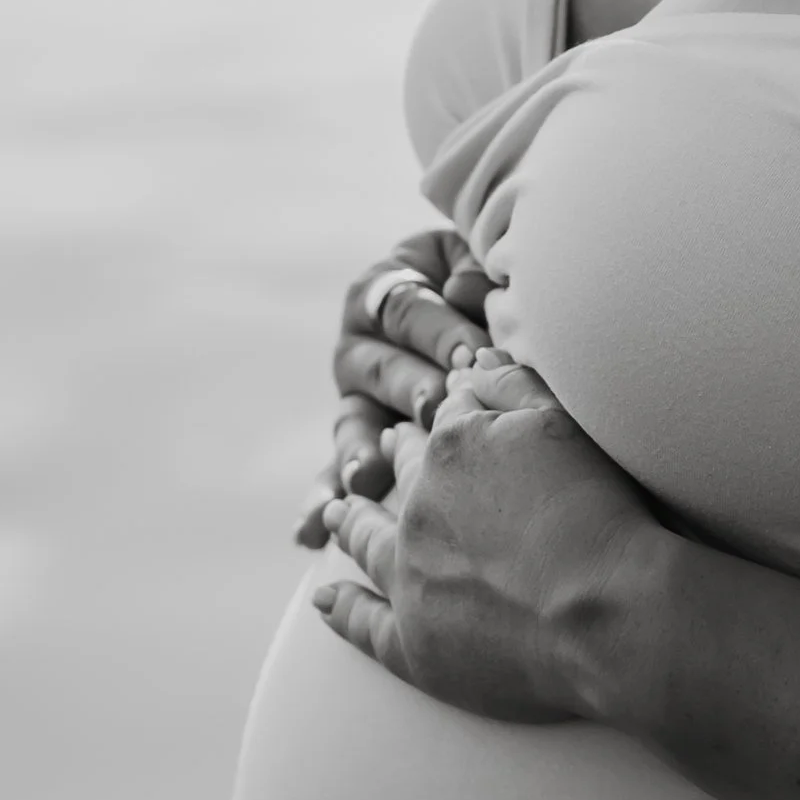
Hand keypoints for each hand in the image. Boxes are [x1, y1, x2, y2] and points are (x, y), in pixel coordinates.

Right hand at [295, 227, 496, 546]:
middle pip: (381, 369)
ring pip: (354, 424)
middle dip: (409, 389)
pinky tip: (308, 532)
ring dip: (360, 451)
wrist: (491, 311)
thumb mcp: (484, 266)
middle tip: (433, 408)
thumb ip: (474, 277)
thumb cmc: (489, 288)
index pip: (409, 309)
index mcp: (385, 290)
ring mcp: (357, 398)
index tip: (470, 354)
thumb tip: (459, 288)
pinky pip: (335, 472)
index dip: (440, 330)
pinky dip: (323, 500)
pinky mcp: (360, 443)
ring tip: (364, 478)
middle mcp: (361, 346)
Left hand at [310, 354, 670, 730]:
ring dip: (352, 525)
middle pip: (405, 477)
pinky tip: (326, 601)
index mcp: (456, 450)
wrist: (609, 616)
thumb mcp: (566, 428)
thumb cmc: (603, 517)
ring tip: (339, 515)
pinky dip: (342, 610)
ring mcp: (409, 579)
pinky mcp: (413, 643)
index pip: (449, 423)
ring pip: (368, 544)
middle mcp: (419, 510)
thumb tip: (473, 366)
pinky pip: (364, 623)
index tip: (447, 409)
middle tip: (391, 446)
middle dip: (398, 457)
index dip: (451, 414)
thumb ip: (517, 388)